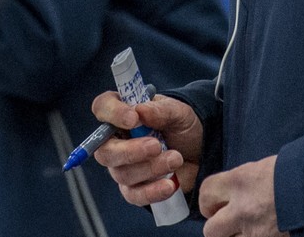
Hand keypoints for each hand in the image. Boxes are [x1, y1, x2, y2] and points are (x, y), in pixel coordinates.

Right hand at [89, 90, 202, 205]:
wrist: (200, 154)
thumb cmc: (182, 127)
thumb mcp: (179, 112)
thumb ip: (160, 110)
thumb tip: (140, 110)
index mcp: (122, 113)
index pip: (102, 107)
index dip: (112, 113)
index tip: (134, 119)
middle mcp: (117, 140)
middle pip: (105, 151)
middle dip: (129, 151)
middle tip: (156, 146)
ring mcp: (123, 166)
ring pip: (122, 174)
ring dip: (150, 168)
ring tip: (176, 159)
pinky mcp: (134, 188)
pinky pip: (133, 195)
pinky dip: (152, 191)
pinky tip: (170, 184)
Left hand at [198, 155, 285, 236]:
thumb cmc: (298, 170)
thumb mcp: (264, 167)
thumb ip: (245, 180)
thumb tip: (237, 188)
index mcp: (238, 182)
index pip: (205, 194)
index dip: (208, 200)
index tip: (215, 203)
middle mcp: (241, 210)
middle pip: (211, 230)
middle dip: (218, 227)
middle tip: (229, 222)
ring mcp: (255, 232)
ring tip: (250, 229)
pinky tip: (266, 234)